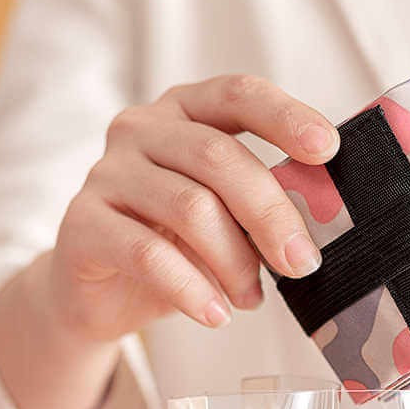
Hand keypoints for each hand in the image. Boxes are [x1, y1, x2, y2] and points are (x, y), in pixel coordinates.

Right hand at [50, 74, 338, 340]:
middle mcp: (140, 130)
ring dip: (234, 261)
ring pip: (189, 207)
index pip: (237, 95)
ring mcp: (106, 173)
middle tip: (302, 263)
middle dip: (270, 213)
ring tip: (251, 298)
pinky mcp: (81, 222)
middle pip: (218, 157)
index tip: (328, 150)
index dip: (284, 117)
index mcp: (184, 111)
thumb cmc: (174, 244)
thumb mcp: (224, 217)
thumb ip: (258, 208)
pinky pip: (149, 254)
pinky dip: (192, 289)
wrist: (99, 291)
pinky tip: (216, 314)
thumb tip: (317, 228)